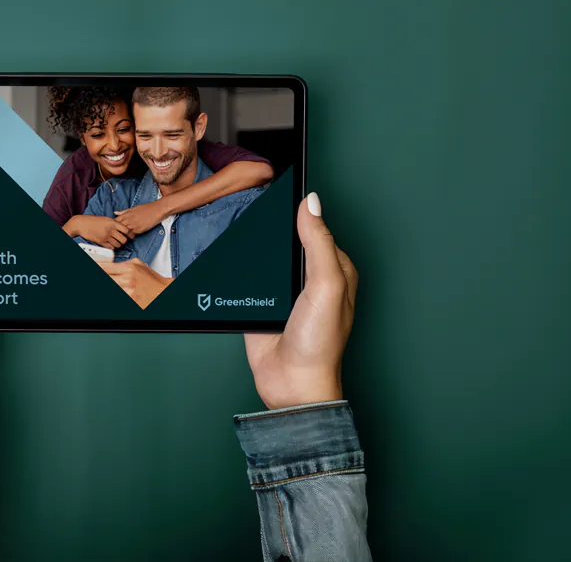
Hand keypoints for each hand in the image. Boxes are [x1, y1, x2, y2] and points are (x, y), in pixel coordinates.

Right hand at [68, 215, 133, 249]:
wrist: (82, 224)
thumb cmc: (94, 220)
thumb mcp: (106, 219)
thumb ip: (114, 223)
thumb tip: (123, 227)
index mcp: (113, 222)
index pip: (126, 230)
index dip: (131, 234)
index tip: (132, 236)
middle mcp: (111, 230)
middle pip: (124, 239)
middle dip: (124, 241)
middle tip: (123, 240)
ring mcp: (106, 237)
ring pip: (118, 245)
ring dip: (119, 245)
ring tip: (117, 243)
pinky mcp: (101, 242)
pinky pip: (111, 248)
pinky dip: (113, 247)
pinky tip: (111, 245)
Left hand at [99, 257, 171, 308]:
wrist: (162, 291)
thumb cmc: (151, 278)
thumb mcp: (138, 264)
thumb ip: (122, 263)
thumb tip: (107, 264)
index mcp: (128, 268)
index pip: (104, 267)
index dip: (95, 267)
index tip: (91, 266)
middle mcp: (127, 279)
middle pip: (104, 278)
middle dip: (99, 276)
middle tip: (98, 276)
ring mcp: (128, 291)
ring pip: (109, 287)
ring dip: (108, 284)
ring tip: (112, 282)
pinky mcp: (130, 300)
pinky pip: (116, 295)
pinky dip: (116, 291)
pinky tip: (118, 288)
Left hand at [114, 197, 170, 233]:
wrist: (157, 210)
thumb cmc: (146, 208)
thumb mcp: (134, 208)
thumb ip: (124, 212)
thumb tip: (115, 212)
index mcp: (127, 214)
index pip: (116, 221)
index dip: (113, 225)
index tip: (113, 227)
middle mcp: (129, 220)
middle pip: (118, 227)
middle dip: (116, 231)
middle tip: (115, 234)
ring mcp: (134, 225)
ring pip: (124, 232)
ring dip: (123, 234)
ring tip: (122, 236)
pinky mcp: (139, 230)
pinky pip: (132, 234)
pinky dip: (130, 236)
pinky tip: (129, 236)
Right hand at [244, 193, 357, 409]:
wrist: (291, 384)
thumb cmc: (320, 343)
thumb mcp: (325, 285)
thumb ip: (319, 243)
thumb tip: (311, 202)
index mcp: (335, 268)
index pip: (317, 226)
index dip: (300, 210)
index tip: (281, 187)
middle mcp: (312, 278)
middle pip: (289, 239)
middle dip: (274, 227)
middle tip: (255, 206)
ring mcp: (287, 291)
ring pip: (268, 257)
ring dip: (256, 250)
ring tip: (242, 231)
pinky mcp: (264, 303)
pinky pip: (251, 278)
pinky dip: (242, 270)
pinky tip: (234, 264)